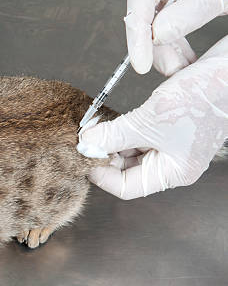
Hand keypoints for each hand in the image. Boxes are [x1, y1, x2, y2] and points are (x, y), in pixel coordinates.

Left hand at [79, 36, 227, 199]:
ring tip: (93, 125)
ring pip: (129, 147)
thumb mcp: (149, 120)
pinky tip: (108, 115)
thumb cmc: (204, 98)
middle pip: (126, 168)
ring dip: (111, 137)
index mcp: (173, 172)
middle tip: (84, 138)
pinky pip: (138, 130)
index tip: (81, 157)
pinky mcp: (169, 122)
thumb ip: (114, 135)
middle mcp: (172, 161)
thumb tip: (86, 144)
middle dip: (103, 153)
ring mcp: (171, 142)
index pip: (126, 187)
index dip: (100, 175)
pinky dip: (123, 123)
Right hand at [125, 0, 227, 74]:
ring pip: (158, 30)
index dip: (137, 33)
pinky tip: (186, 61)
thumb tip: (157, 36)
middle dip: (156, 48)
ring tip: (181, 68)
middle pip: (146, 18)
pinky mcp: (180, 9)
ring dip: (169, 53)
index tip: (141, 62)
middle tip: (169, 68)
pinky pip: (172, 32)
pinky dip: (179, 49)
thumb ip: (188, 13)